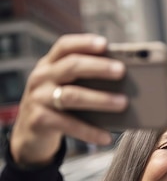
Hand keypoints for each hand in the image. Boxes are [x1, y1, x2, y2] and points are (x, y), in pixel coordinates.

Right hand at [10, 33, 127, 166]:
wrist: (29, 134)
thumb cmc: (56, 107)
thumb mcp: (63, 88)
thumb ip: (83, 81)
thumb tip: (122, 82)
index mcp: (49, 64)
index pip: (65, 46)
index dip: (84, 43)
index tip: (105, 44)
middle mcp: (41, 78)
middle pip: (71, 67)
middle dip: (99, 68)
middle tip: (121, 71)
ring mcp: (39, 98)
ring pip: (72, 96)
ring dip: (100, 99)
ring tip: (123, 103)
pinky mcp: (39, 120)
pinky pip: (69, 124)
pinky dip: (90, 131)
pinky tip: (106, 137)